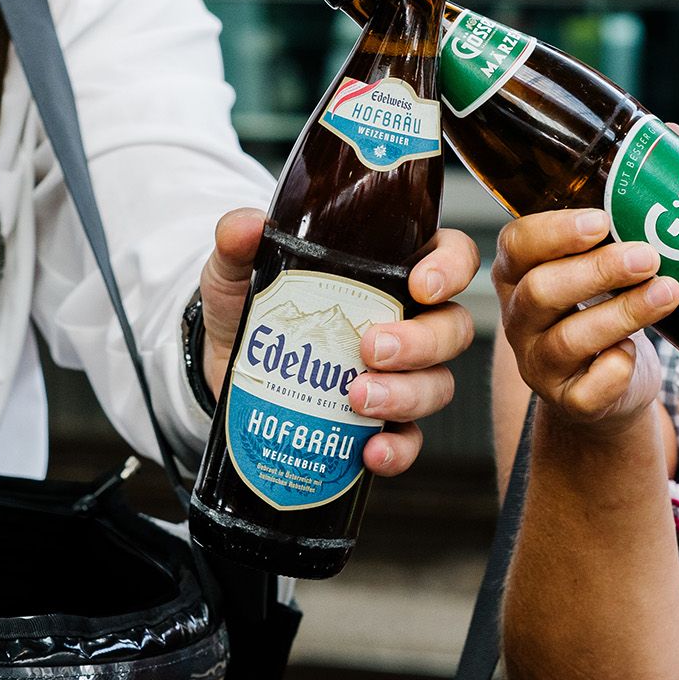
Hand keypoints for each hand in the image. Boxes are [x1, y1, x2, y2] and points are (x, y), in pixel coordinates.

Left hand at [201, 208, 479, 476]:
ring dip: (406, 394)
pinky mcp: (381, 424)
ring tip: (358, 398)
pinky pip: (410, 440)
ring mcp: (400, 376)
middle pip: (452, 328)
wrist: (226, 370)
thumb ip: (238, 239)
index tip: (422, 285)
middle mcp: (407, 321)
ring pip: (438, 385)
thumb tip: (247, 227)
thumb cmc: (249, 307)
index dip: (451, 268)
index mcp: (390, 270)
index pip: (451, 255)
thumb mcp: (238, 266)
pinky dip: (397, 450)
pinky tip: (370, 452)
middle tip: (372, 348)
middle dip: (422, 342)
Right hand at [494, 209, 678, 429]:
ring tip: (667, 292)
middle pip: (540, 290)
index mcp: (518, 276)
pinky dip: (617, 367)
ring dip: (624, 312)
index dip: (555, 232)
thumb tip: (658, 215)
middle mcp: (519, 320)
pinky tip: (634, 352)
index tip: (601, 220)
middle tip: (647, 255)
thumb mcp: (593, 274)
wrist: (608, 388)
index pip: (517, 245)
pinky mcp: (569, 401)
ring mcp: (539, 365)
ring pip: (569, 339)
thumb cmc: (600, 313)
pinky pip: (590, 389)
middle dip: (599, 270)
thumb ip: (607, 245)